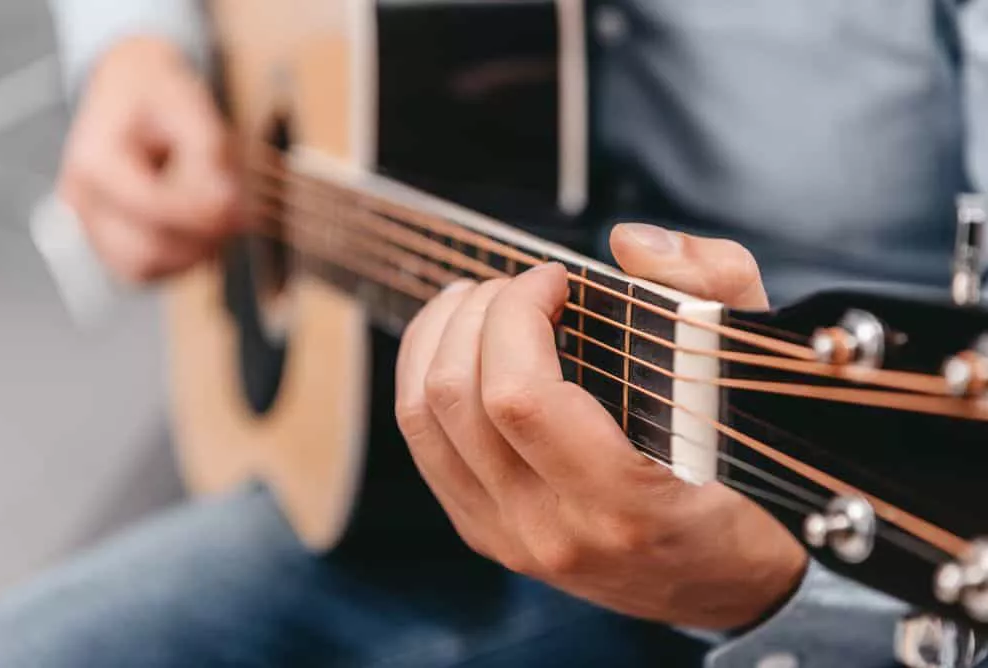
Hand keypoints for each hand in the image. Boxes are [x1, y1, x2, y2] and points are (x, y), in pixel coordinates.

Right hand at [58, 37, 238, 282]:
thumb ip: (209, 157)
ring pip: (145, 269)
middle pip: (145, 251)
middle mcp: (82, 199)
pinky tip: (202, 229)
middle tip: (235, 213)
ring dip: (192, 253)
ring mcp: (91, 226)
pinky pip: (146, 271)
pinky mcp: (110, 242)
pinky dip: (179, 258)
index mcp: (94, 160)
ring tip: (219, 218)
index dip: (200, 212)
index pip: (149, 206)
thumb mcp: (192, 108)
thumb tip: (226, 207)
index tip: (236, 201)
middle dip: (198, 239)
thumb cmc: (159, 94)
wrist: (131, 87)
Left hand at [395, 223, 806, 629]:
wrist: (728, 579)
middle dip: (476, 314)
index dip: (518, 314)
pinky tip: (459, 350)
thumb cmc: (748, 481)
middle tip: (518, 287)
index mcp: (622, 501)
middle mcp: (550, 530)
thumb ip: (713, 290)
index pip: (520, 396)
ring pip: (422, 421)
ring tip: (476, 303)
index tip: (556, 279)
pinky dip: (427, 381)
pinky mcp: (486, 533)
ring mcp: (508, 538)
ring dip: (436, 341)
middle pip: (456, 399)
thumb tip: (629, 243)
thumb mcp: (757, 376)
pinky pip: (425, 447)